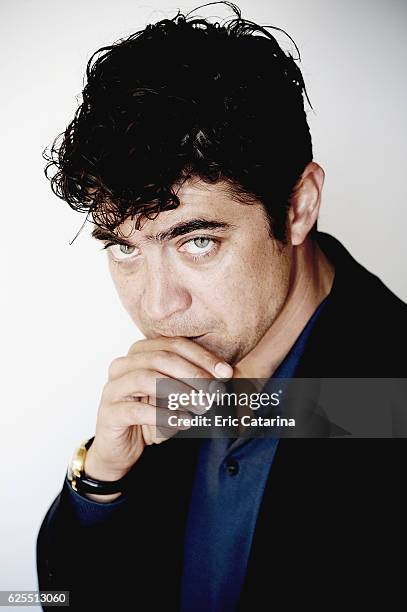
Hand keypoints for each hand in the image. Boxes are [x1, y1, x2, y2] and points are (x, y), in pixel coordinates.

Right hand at [84, 336, 232, 500]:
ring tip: (202, 406)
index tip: (226, 373)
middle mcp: (123, 365)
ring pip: (148, 379)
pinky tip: (184, 422)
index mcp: (139, 353)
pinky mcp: (109, 412)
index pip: (174, 344)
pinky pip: (137, 410)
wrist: (120, 448)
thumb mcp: (174, 395)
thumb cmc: (151, 415)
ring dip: (180, 392)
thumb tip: (226, 377)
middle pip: (162, 358)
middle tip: (216, 390)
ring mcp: (113, 387)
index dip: (203, 357)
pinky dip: (164, 416)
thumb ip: (193, 383)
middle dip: (194, 373)